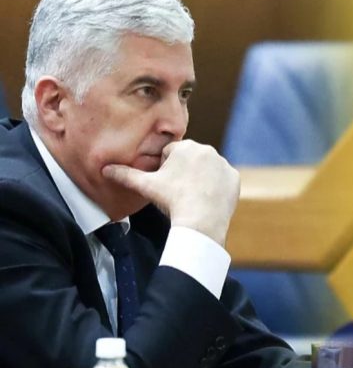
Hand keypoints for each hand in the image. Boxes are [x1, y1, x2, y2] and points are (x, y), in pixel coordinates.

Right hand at [102, 139, 239, 244]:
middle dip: (183, 173)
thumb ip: (126, 175)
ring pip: (207, 170)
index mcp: (185, 147)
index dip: (165, 171)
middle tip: (179, 193)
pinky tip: (208, 199)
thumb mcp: (146, 186)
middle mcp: (207, 150)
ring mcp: (223, 163)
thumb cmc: (172, 200)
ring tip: (192, 197)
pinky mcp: (234, 177)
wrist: (201, 220)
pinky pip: (223, 180)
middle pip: (189, 161)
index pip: (170, 155)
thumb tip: (104, 169)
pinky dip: (216, 188)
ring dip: (200, 179)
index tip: (167, 186)